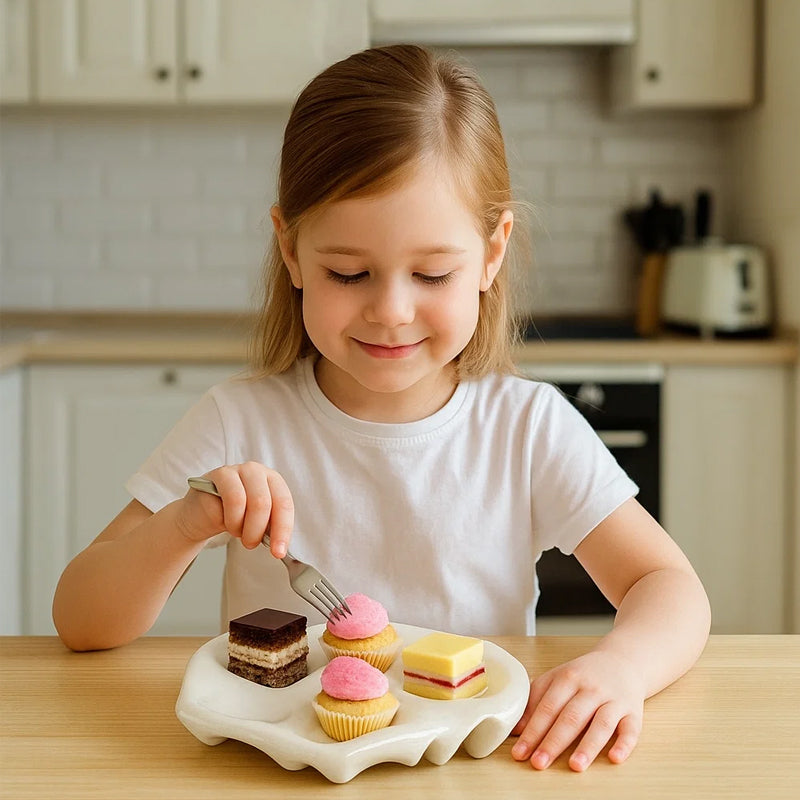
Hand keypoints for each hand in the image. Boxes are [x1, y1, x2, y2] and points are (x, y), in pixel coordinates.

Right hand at [179, 462, 294, 557]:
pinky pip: (224, 502)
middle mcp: (256, 471)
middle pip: (263, 503)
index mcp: (273, 480)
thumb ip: (270, 528)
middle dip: (257, 530)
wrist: (201, 514)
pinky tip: (222, 521)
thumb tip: (279, 546)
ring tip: (235, 531)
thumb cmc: (233, 515)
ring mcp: (235, 471)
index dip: (282, 530)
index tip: (278, 551)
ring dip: (239, 526)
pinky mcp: (217, 476)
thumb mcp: (257, 521)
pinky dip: (225, 520)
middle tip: (250, 544)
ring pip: (242, 501)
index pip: (284, 504)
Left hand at [510, 650, 644, 771]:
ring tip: (575, 766)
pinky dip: (624, 744)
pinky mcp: (633, 711)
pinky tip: (614, 758)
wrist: (621, 661)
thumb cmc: (583, 675)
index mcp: (568, 678)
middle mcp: (591, 688)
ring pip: (601, 723)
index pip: (547, 707)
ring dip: (588, 746)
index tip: (520, 752)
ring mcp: (614, 699)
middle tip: (539, 763)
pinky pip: (631, 729)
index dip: (533, 730)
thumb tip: (517, 730)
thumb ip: (535, 700)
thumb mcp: (557, 679)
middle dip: (553, 742)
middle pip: (571, 717)